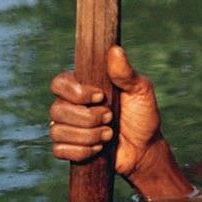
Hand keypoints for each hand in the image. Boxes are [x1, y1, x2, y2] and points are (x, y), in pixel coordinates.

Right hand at [50, 46, 192, 199]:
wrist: (145, 148)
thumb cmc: (143, 115)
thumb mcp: (140, 91)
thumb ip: (126, 73)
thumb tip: (115, 50)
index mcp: (82, 87)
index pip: (58, 84)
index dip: (75, 92)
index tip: (100, 96)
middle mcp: (69, 106)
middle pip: (56, 110)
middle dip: (88, 118)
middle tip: (110, 118)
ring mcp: (66, 128)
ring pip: (57, 131)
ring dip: (88, 135)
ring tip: (109, 134)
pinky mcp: (67, 149)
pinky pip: (59, 150)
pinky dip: (82, 151)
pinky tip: (98, 148)